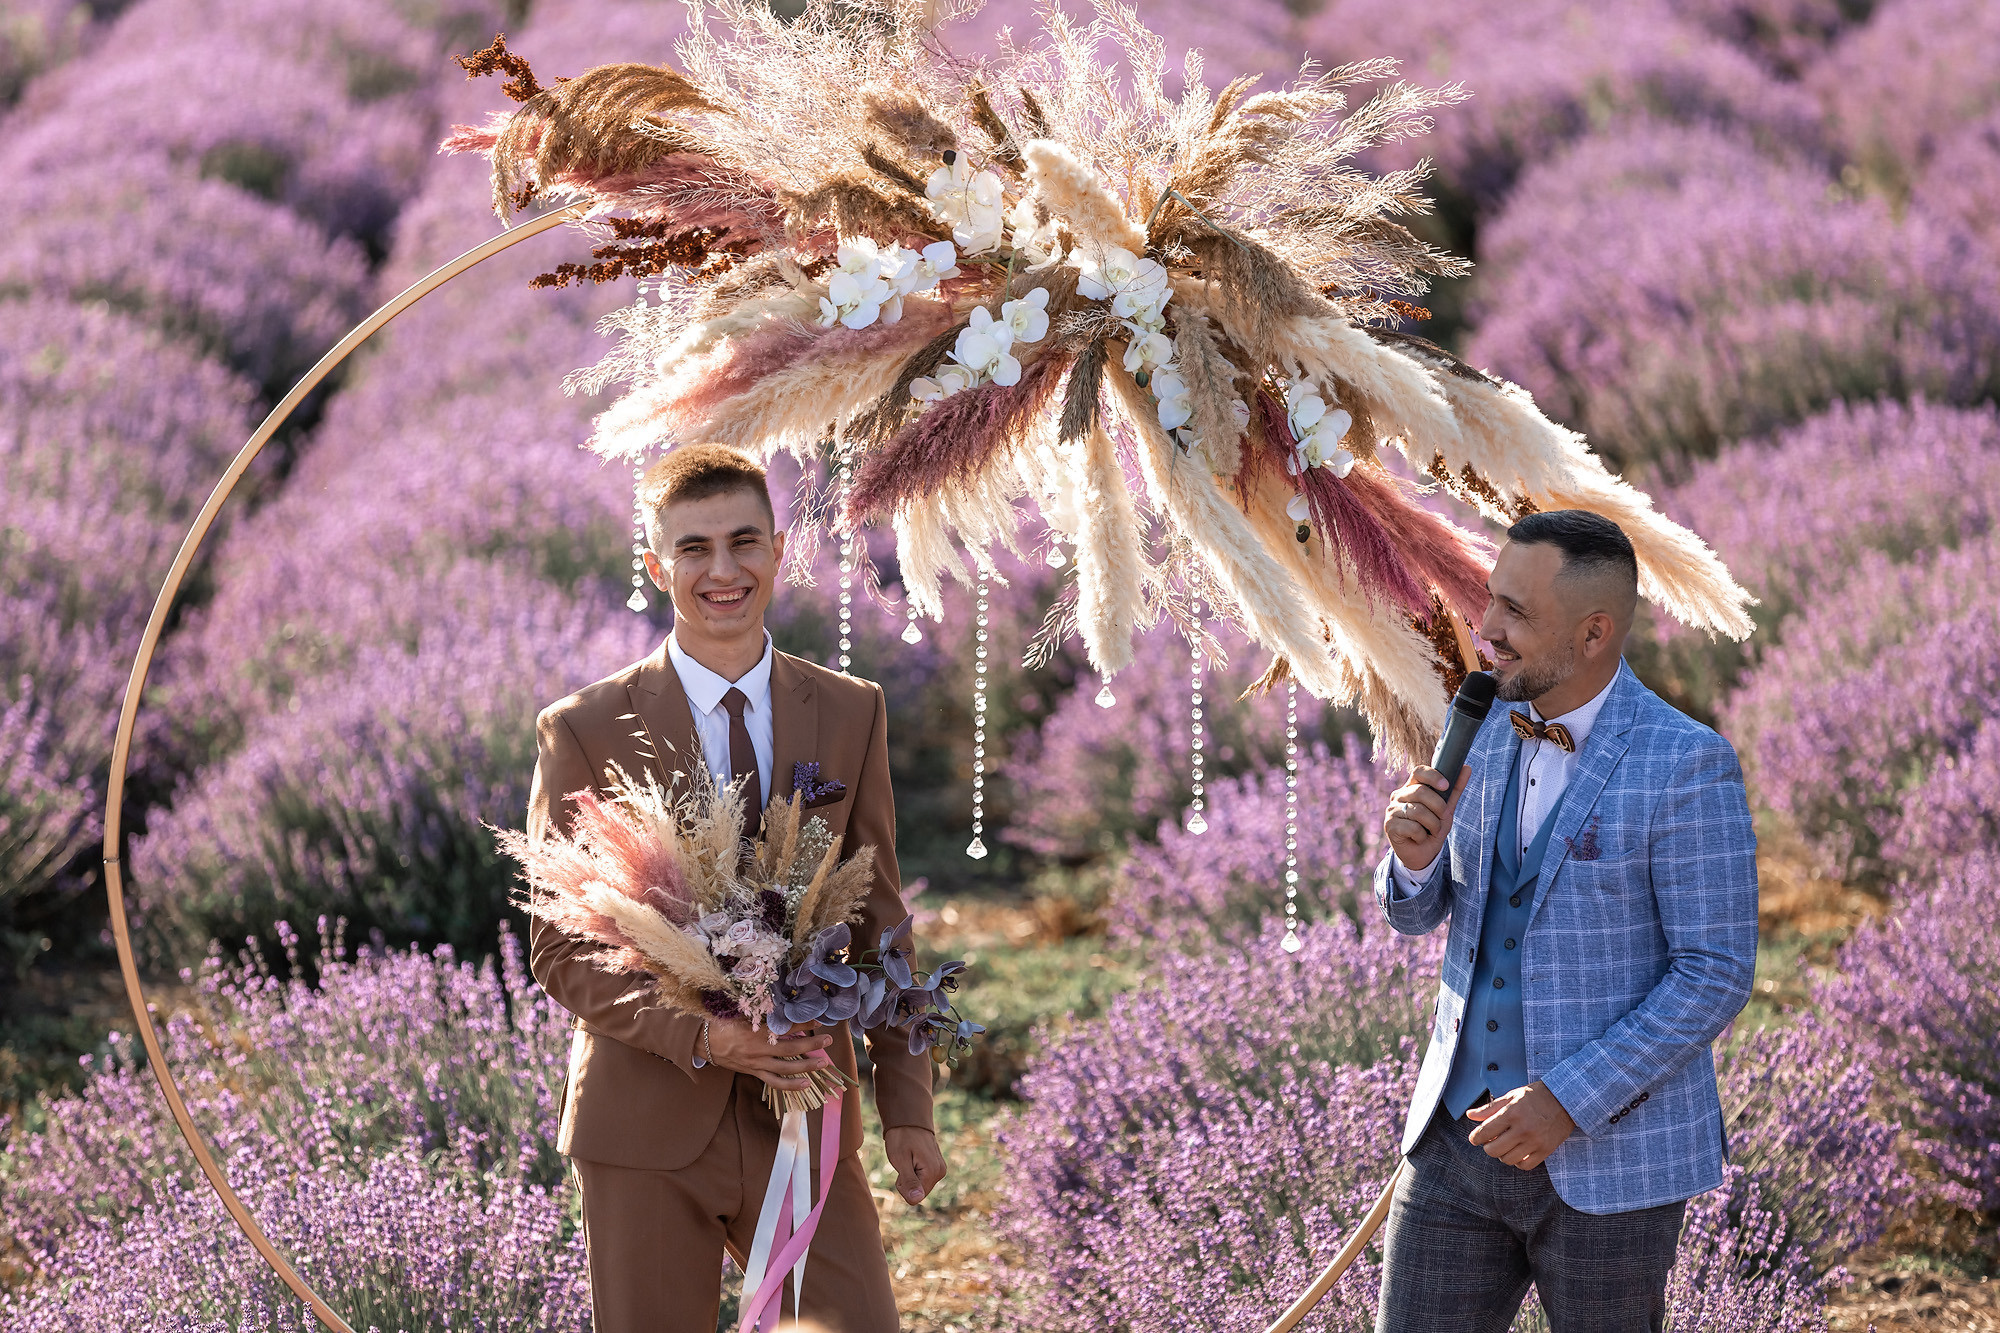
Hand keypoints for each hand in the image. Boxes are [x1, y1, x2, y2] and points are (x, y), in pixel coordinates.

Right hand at [703, 1017, 833, 1090]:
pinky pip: (775, 1083)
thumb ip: (761, 1013)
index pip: (784, 1029)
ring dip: (806, 1067)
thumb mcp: (741, 1014)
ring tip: (823, 1063)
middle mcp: (758, 1050)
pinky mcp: (754, 1073)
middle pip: (790, 1050)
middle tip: (828, 1040)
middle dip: (811, 1045)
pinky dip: (791, 1085)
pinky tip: (806, 1084)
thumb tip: (782, 1007)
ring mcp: (757, 1064)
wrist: (704, 1042)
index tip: (817, 1020)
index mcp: (755, 1033)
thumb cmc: (722, 1024)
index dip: (802, 1025)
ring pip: (786, 1069)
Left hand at [884, 1125, 946, 1204]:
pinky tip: (913, 1158)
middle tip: (904, 1161)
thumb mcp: (900, 1160)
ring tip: (908, 1158)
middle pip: (919, 1193)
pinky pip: (923, 1179)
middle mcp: (940, 1172)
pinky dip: (914, 1171)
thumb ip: (909, 1182)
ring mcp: (940, 1169)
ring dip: (910, 1176)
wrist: (908, 1119)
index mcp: (933, 1172)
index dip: (903, 1185)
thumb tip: (916, 1199)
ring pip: (920, 1187)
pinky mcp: (937, 1166)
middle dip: (907, 1182)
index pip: (914, 1197)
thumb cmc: (902, 1137)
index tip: (902, 1166)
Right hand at [1384, 764, 1473, 870]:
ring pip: (1418, 811)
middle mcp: (1399, 796)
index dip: (1433, 776)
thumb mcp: (1446, 809)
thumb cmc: (1432, 829)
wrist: (1423, 854)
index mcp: (1411, 787)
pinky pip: (1412, 827)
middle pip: (1421, 791)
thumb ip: (1454, 790)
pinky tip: (1419, 838)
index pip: (1418, 771)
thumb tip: (1467, 768)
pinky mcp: (1390, 826)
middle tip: (1442, 818)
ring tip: (1431, 831)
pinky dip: (1422, 835)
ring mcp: (1392, 810)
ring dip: (1432, 824)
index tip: (1446, 785)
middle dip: (1438, 807)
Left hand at [1465, 1081, 1574, 1170]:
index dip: (1475, 1138)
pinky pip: (1525, 1166)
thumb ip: (1490, 1108)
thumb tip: (1470, 1115)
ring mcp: (1535, 1141)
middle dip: (1487, 1147)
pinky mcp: (1546, 1150)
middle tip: (1490, 1142)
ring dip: (1502, 1155)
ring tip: (1505, 1146)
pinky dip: (1518, 1162)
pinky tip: (1518, 1153)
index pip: (1485, 1132)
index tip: (1474, 1139)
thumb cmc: (1535, 1096)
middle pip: (1494, 1150)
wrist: (1566, 1099)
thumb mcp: (1511, 1096)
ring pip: (1508, 1160)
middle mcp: (1523, 1129)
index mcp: (1511, 1113)